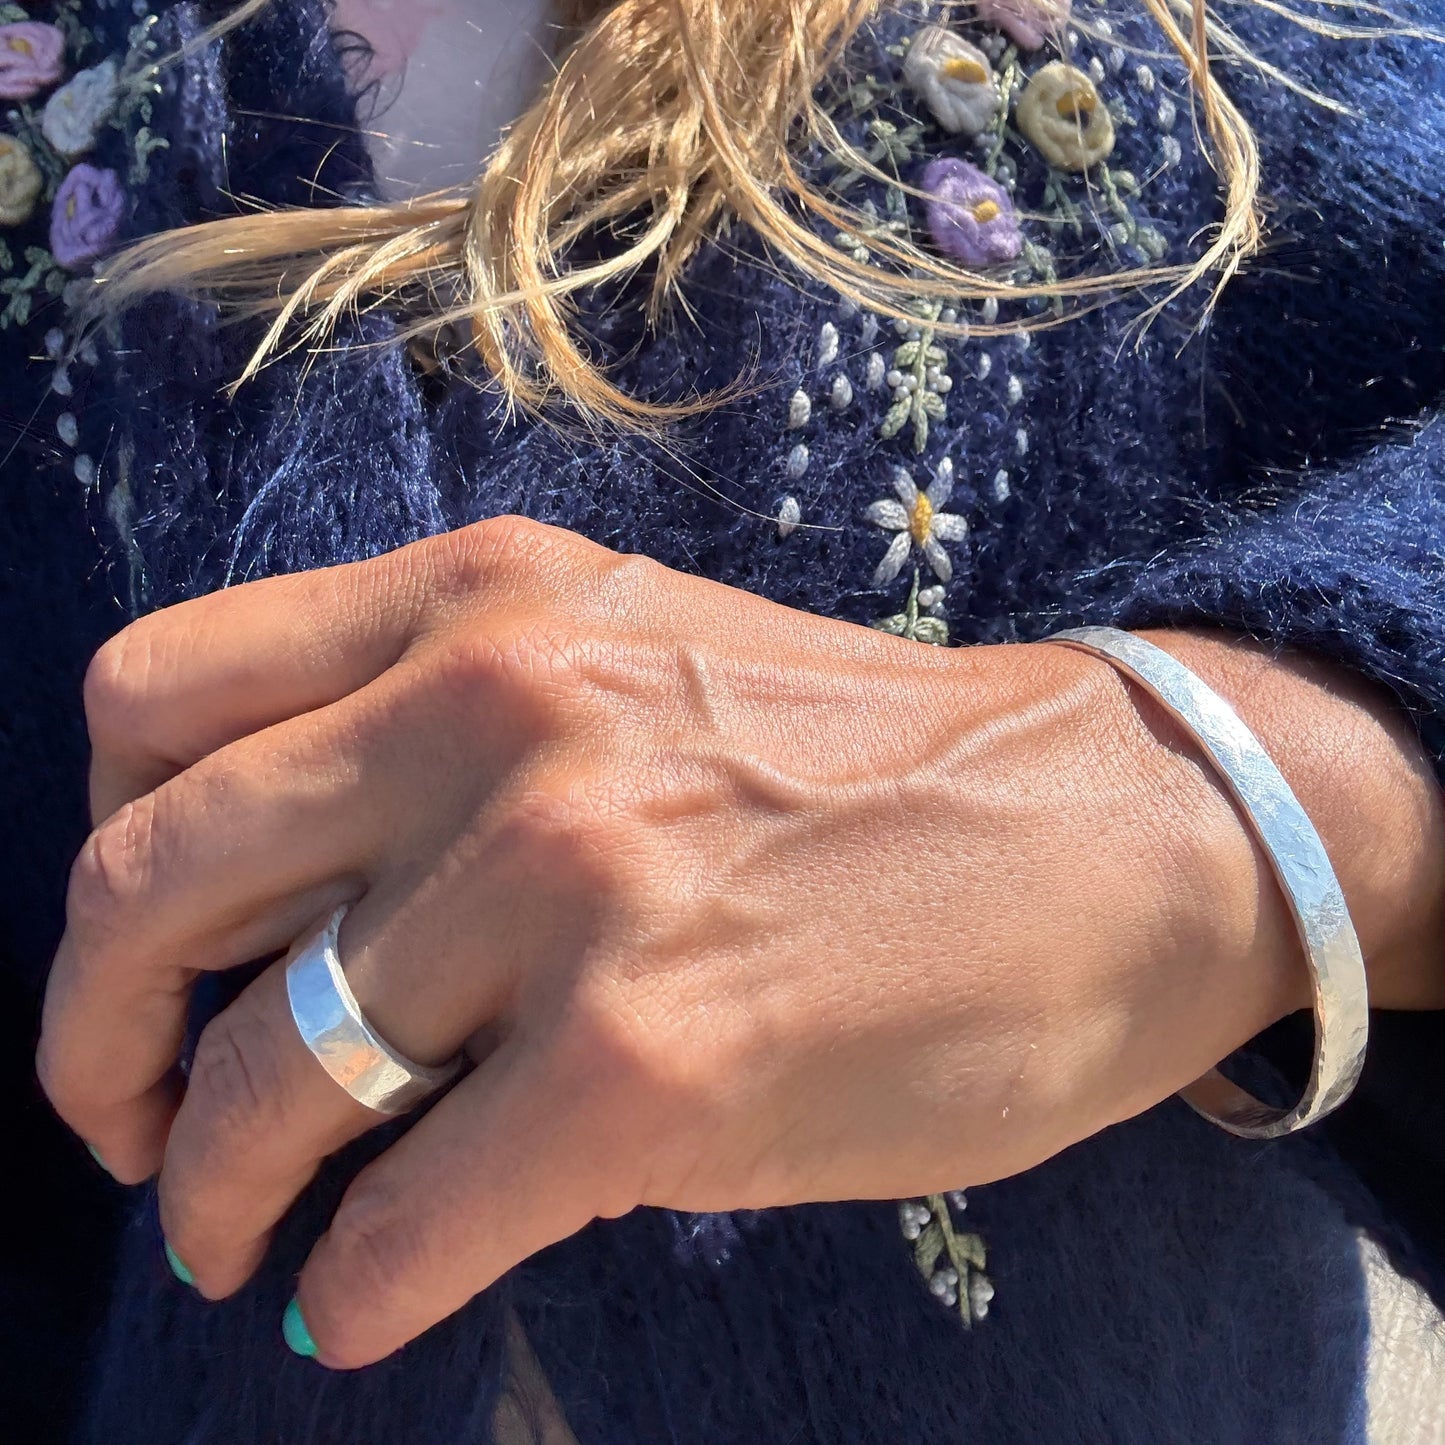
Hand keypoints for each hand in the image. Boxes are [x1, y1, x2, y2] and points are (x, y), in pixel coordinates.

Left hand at [38, 518, 1444, 1367]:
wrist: (1110, 831)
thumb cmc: (869, 759)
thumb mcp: (632, 653)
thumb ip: (452, 730)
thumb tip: (292, 908)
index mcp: (485, 601)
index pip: (154, 697)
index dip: (106, 843)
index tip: (153, 949)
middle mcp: (502, 711)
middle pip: (146, 888)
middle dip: (91, 1041)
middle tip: (130, 1124)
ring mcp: (572, 885)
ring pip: (264, 1077)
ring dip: (214, 1190)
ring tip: (239, 1234)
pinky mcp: (648, 1067)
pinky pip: (402, 1217)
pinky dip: (350, 1283)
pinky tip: (364, 1296)